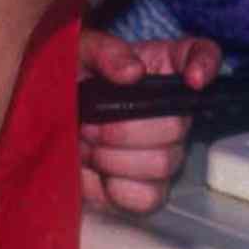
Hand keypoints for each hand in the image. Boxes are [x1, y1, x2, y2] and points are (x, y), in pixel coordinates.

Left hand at [77, 30, 221, 214]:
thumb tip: (133, 73)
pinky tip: (95, 171)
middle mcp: (170, 108)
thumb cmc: (64, 79)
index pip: (202, 54)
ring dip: (114, 157)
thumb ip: (103, 52)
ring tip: (87, 144)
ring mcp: (163, 150)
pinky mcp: (146, 188)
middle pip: (178, 124)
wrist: (44, 120)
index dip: (205, 66)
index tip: (192, 79)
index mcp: (160, 64)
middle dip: (124, 128)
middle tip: (88, 123)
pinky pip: (149, 196)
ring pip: (163, 163)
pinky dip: (115, 186)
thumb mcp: (75, 52)